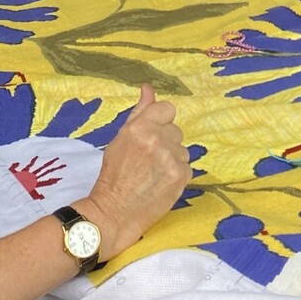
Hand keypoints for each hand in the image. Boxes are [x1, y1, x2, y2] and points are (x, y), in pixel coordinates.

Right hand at [78, 85, 190, 258]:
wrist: (113, 212)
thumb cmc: (113, 175)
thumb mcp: (121, 138)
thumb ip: (139, 112)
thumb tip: (148, 88)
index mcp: (140, 127)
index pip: (167, 109)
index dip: (159, 122)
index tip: (150, 136)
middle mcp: (157, 139)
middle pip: (175, 130)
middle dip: (165, 142)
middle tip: (147, 159)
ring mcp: (171, 158)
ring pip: (182, 149)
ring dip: (172, 158)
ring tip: (153, 173)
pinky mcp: (181, 176)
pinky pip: (187, 167)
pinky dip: (177, 174)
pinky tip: (161, 183)